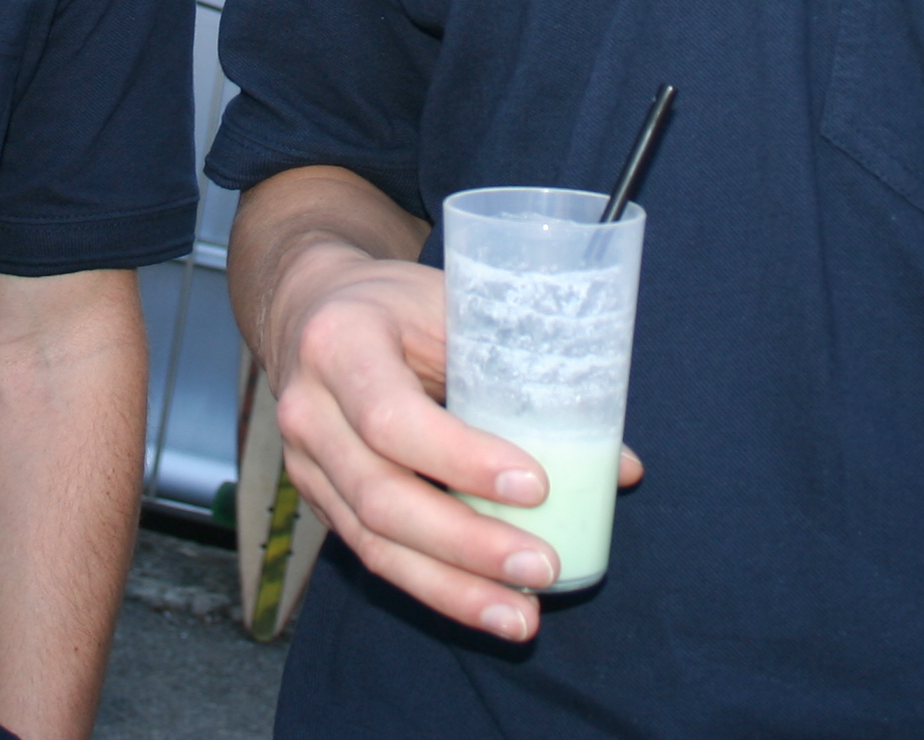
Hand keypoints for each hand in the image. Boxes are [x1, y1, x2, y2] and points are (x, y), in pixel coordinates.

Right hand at [262, 243, 641, 642]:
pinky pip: (373, 555)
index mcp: (340, 344)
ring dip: (452, 588)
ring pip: (374, 542)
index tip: (536, 485)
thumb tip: (617, 464)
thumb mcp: (452, 306)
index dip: (461, 459)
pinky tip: (484, 606)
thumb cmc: (397, 306)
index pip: (392, 417)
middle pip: (382, 496)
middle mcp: (309, 410)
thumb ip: (524, 372)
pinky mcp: (319, 501)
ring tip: (521, 616)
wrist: (312, 310)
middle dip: (467, 543)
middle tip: (542, 567)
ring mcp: (306, 463)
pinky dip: (433, 587)